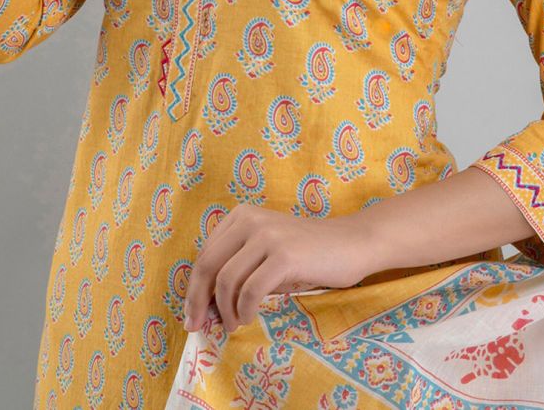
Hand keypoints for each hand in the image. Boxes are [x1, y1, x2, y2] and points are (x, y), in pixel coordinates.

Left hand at [183, 203, 374, 334]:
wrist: (351, 244)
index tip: (192, 314)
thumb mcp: (266, 252)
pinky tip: (249, 318)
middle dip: (198, 301)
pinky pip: (251, 290)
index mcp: (241, 216)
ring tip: (234, 325)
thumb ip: (239, 266)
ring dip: (226, 310)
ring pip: (226, 280)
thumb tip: (207, 303)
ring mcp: (267, 236)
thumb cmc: (308, 253)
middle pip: (208, 266)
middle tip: (198, 326)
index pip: (205, 255)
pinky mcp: (284, 255)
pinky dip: (245, 309)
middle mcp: (250, 220)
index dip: (193, 288)